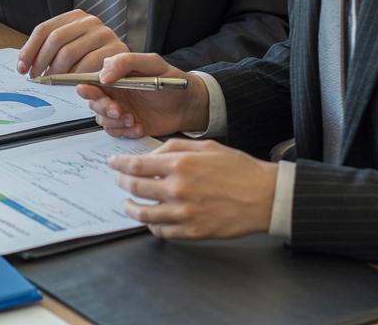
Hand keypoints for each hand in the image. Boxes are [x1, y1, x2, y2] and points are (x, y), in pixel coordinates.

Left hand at [16, 9, 128, 75]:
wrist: (127, 68)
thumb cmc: (94, 59)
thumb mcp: (71, 49)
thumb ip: (51, 51)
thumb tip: (23, 64)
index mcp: (75, 16)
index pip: (44, 29)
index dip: (29, 50)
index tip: (22, 68)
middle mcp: (90, 21)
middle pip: (55, 39)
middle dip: (41, 62)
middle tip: (37, 78)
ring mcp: (104, 34)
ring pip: (69, 52)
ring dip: (57, 71)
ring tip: (54, 81)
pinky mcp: (117, 49)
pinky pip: (88, 65)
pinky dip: (76, 76)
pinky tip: (72, 83)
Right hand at [78, 53, 208, 137]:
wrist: (189, 105)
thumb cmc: (172, 81)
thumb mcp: (152, 64)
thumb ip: (126, 62)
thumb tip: (103, 74)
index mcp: (116, 77)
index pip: (91, 81)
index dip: (86, 88)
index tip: (91, 92)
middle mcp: (115, 94)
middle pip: (94, 103)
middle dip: (104, 108)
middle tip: (119, 110)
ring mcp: (120, 111)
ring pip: (102, 120)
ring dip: (115, 122)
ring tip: (133, 119)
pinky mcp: (128, 126)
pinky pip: (116, 133)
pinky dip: (125, 132)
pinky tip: (139, 127)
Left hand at [109, 138, 277, 238]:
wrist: (264, 196)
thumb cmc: (239, 169)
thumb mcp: (206, 146)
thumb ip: (174, 148)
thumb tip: (151, 156)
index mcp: (180, 165)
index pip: (136, 165)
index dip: (119, 164)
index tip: (113, 163)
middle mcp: (177, 189)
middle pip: (135, 187)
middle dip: (122, 182)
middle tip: (119, 180)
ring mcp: (183, 213)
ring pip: (143, 213)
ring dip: (130, 207)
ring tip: (127, 203)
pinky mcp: (192, 232)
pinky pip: (161, 231)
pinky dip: (151, 225)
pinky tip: (151, 219)